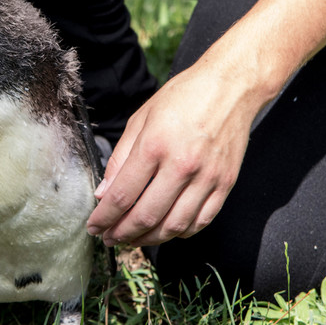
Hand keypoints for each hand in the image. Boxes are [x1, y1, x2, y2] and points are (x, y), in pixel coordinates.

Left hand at [86, 59, 265, 246]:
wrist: (231, 86)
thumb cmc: (183, 98)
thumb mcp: (140, 119)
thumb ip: (119, 159)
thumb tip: (103, 194)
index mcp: (154, 145)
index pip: (123, 195)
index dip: (104, 217)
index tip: (94, 227)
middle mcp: (182, 165)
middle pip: (146, 216)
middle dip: (122, 233)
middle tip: (110, 238)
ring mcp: (207, 177)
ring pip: (174, 226)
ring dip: (149, 239)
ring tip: (133, 238)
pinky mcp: (225, 184)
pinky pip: (200, 222)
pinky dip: (179, 233)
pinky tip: (164, 230)